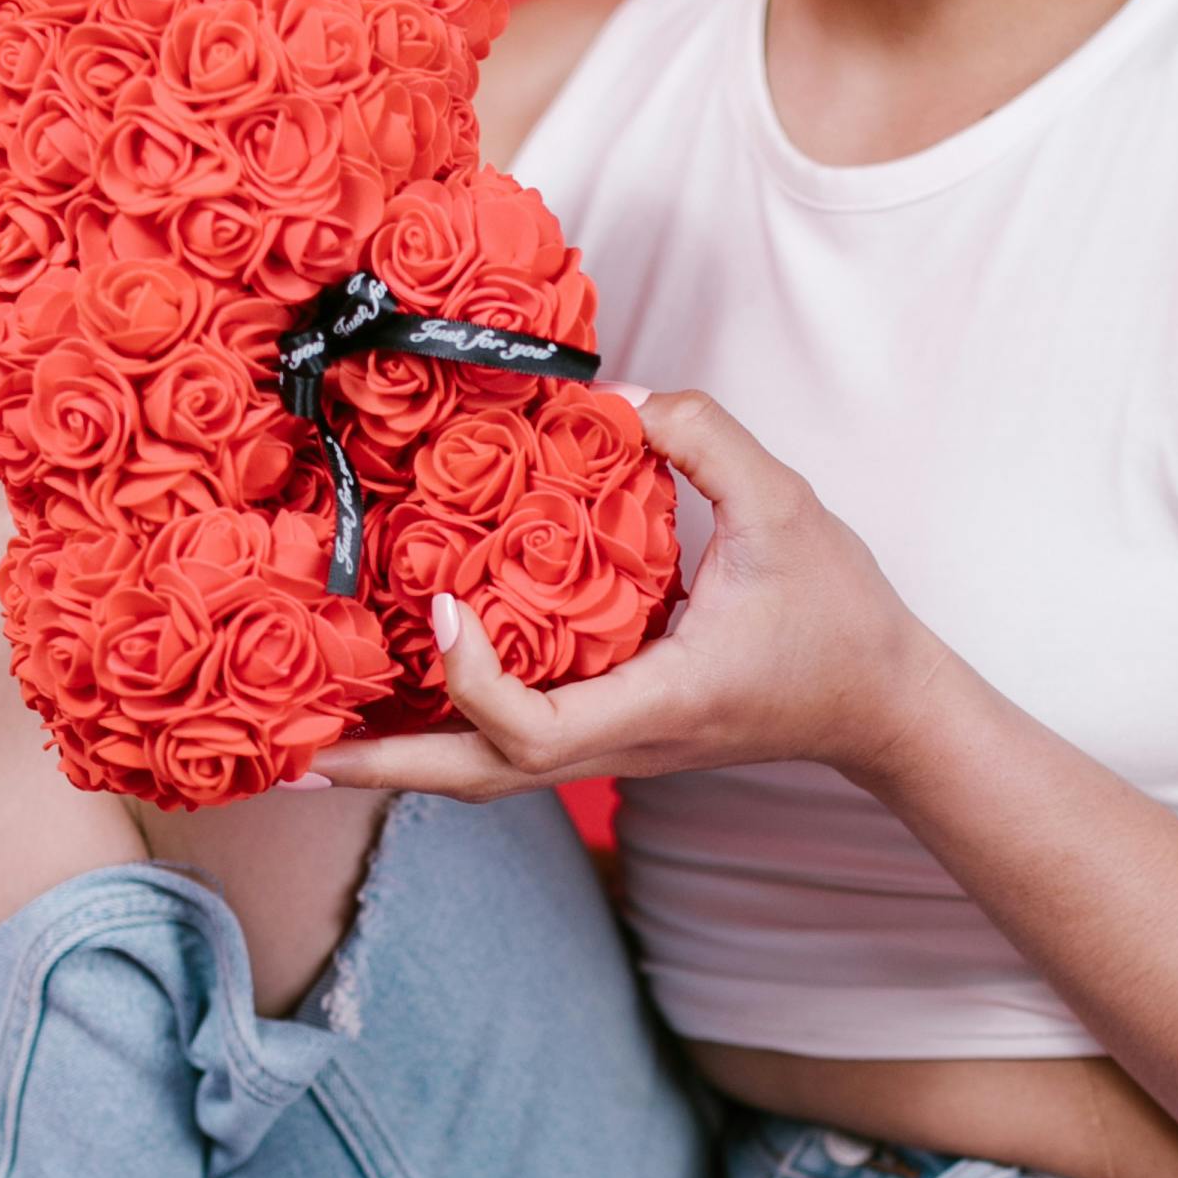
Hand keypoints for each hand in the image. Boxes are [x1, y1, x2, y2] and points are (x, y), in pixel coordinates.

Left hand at [309, 394, 938, 801]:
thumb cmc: (843, 617)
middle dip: (389, 772)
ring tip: (317, 743)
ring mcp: (616, 748)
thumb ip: (707, 440)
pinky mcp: (613, 732)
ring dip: (406, 760)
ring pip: (492, 774)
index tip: (444, 605)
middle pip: (485, 780)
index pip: (538, 728)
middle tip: (296, 756)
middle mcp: (625, 742)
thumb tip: (618, 398)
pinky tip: (396, 703)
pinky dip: (450, 732)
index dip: (474, 680)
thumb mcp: (790, 508)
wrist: (881, 704)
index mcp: (660, 701)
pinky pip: (515, 746)